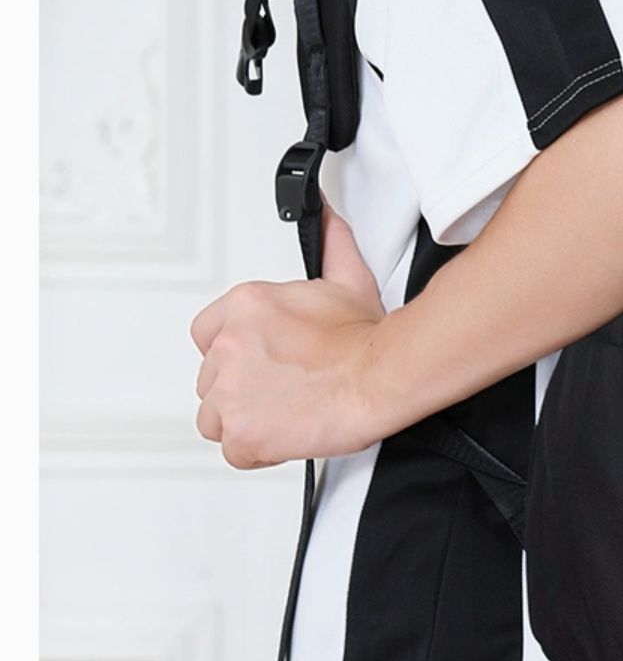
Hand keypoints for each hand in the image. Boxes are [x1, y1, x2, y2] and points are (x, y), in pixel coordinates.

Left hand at [189, 203, 387, 467]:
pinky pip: (232, 449)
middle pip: (211, 377)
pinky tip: (284, 432)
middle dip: (241, 385)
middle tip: (280, 385)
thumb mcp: (344, 277)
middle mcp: (230, 346)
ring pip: (213, 415)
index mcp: (246, 306)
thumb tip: (324, 210)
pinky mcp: (240, 433)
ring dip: (242, 418)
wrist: (377, 378)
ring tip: (281, 411)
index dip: (231, 349)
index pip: (206, 332)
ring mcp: (230, 392)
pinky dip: (256, 449)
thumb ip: (328, 240)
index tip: (255, 357)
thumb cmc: (362, 338)